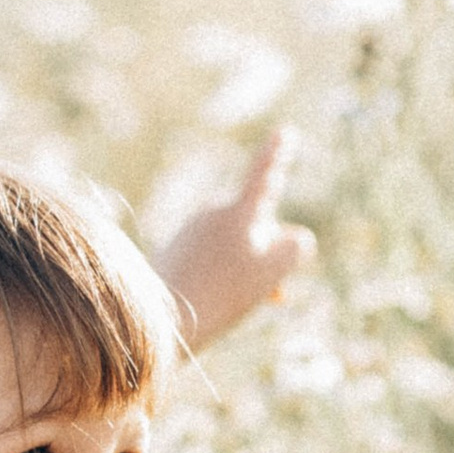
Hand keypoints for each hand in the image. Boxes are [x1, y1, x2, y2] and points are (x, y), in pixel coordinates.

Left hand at [155, 127, 317, 348]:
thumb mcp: (272, 272)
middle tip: (272, 294)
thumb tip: (291, 237)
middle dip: (270, 255)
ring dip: (247, 272)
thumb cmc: (220, 294)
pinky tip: (211, 303)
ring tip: (230, 300)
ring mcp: (193, 230)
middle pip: (258, 229)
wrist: (160, 320)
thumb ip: (294, 248)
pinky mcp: (177, 250)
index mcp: (238, 212)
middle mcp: (213, 212)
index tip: (285, 132)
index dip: (278, 155)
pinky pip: (213, 261)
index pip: (264, 176)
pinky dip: (223, 279)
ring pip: (236, 248)